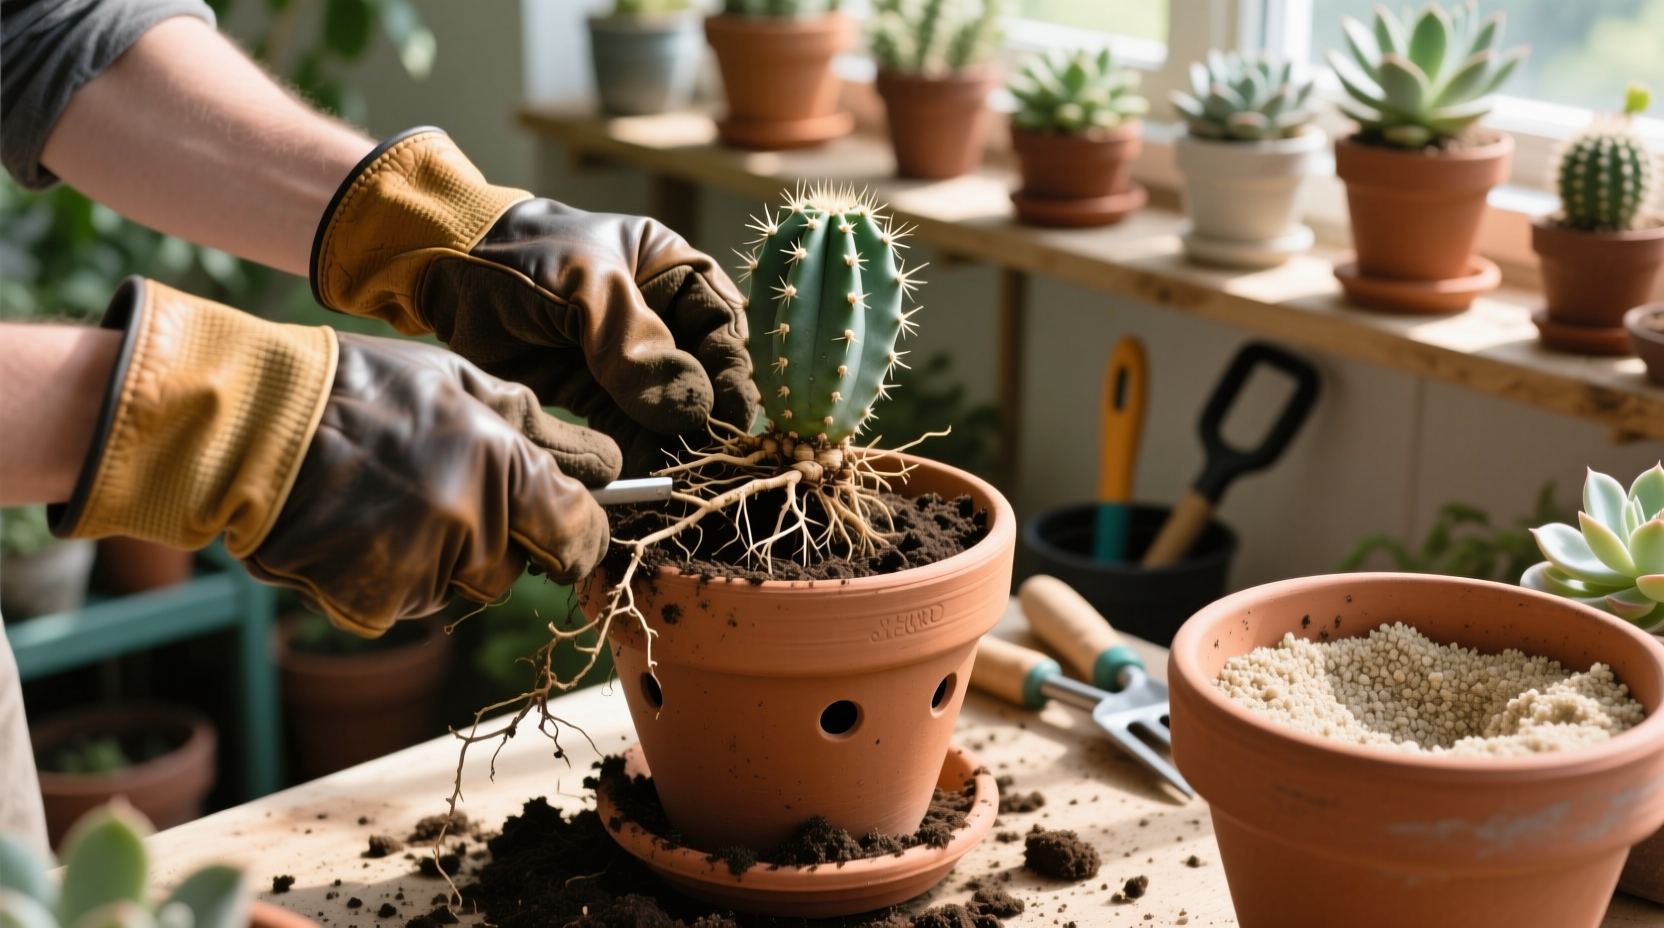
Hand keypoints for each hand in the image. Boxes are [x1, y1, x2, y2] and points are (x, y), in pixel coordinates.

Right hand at [51, 278, 613, 634]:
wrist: (250, 424)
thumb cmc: (362, 388)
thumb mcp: (459, 381)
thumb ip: (539, 427)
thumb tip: (607, 466)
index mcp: (506, 469)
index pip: (582, 536)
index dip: (577, 535)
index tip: (564, 527)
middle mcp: (472, 528)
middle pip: (516, 569)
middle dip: (494, 540)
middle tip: (439, 489)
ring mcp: (420, 573)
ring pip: (459, 589)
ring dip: (439, 559)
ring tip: (388, 500)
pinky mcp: (372, 605)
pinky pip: (404, 605)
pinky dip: (387, 578)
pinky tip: (356, 528)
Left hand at [311, 128, 758, 474]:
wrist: (444, 266)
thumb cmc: (523, 254)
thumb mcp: (586, 288)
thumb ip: (636, 346)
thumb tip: (692, 410)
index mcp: (673, 272)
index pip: (721, 324)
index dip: (731, 368)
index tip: (733, 413)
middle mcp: (659, 316)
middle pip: (702, 373)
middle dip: (705, 413)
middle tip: (707, 452)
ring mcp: (626, 359)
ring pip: (666, 407)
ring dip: (673, 440)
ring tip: (679, 472)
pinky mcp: (592, 392)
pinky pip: (626, 427)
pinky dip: (635, 451)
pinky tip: (643, 474)